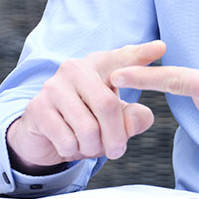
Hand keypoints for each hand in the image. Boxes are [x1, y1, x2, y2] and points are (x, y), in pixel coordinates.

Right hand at [7, 41, 164, 168]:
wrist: (43, 137)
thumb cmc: (86, 124)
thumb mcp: (115, 123)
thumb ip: (133, 119)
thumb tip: (138, 116)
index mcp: (98, 66)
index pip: (122, 59)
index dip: (141, 54)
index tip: (161, 47)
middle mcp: (74, 69)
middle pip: (108, 105)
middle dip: (116, 137)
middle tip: (117, 151)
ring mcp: (53, 87)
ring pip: (88, 128)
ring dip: (93, 148)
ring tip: (89, 147)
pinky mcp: (38, 108)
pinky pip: (67, 139)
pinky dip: (73, 151)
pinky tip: (68, 145)